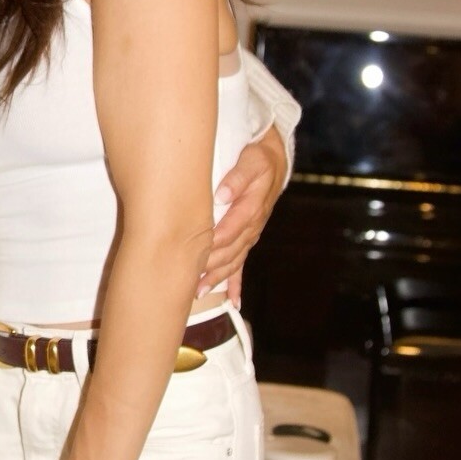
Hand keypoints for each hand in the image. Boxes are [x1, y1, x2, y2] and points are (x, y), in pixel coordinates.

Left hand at [201, 125, 287, 304]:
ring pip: (234, 261)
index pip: (230, 229)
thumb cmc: (257, 157)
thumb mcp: (251, 160)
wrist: (272, 160)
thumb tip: (221, 195)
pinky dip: (237, 284)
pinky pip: (243, 264)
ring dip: (218, 278)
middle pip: (230, 251)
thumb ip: (237, 178)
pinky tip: (233, 302)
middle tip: (188, 279)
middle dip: (210, 266)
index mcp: (252, 207)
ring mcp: (250, 235)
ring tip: (199, 292)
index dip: (213, 243)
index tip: (195, 253)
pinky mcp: (248, 238)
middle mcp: (252, 225)